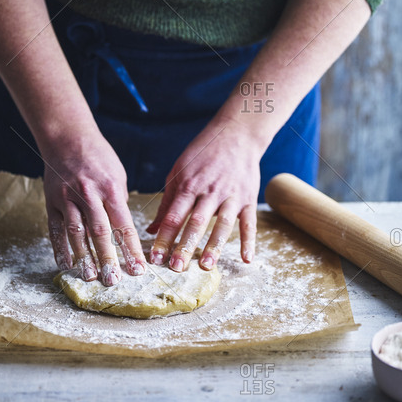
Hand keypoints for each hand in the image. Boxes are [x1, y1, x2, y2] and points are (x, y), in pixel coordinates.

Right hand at [42, 126, 145, 285]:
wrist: (67, 137)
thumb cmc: (98, 156)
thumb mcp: (117, 174)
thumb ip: (118, 201)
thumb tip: (121, 227)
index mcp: (110, 188)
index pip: (123, 225)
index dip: (131, 249)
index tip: (138, 269)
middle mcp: (89, 195)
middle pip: (100, 232)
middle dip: (108, 259)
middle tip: (113, 281)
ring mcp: (68, 198)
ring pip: (76, 233)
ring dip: (84, 257)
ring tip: (90, 277)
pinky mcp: (52, 201)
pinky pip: (56, 228)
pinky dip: (60, 248)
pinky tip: (66, 264)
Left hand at [146, 117, 261, 271]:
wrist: (237, 133)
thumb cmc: (203, 154)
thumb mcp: (179, 171)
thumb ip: (167, 202)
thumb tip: (152, 230)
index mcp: (189, 185)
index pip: (173, 216)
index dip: (164, 237)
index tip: (155, 258)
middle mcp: (210, 191)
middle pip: (196, 222)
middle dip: (185, 246)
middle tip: (176, 268)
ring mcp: (231, 195)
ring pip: (222, 224)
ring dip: (214, 246)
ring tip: (205, 266)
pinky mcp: (248, 198)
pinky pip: (249, 222)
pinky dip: (249, 241)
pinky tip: (247, 259)